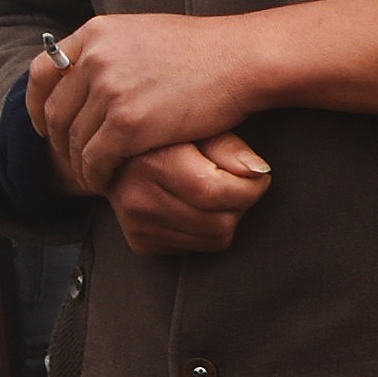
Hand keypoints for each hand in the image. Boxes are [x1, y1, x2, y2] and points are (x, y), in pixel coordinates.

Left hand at [34, 16, 265, 195]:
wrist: (241, 60)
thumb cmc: (205, 50)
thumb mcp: (144, 33)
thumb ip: (111, 50)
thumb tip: (90, 72)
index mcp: (96, 33)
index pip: (43, 72)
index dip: (38, 104)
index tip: (46, 124)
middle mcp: (95, 59)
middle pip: (56, 111)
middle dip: (59, 142)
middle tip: (73, 159)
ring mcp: (109, 91)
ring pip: (74, 141)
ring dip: (79, 164)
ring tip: (92, 175)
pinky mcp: (128, 125)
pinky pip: (95, 160)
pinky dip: (96, 175)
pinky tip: (107, 182)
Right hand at [108, 136, 271, 256]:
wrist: (118, 158)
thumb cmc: (169, 139)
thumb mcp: (199, 128)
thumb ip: (229, 148)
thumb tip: (258, 171)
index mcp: (153, 163)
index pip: (216, 193)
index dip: (251, 188)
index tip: (259, 177)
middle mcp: (139, 198)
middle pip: (221, 222)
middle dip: (240, 204)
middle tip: (236, 185)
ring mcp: (137, 225)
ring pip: (214, 239)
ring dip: (226, 218)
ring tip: (216, 194)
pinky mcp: (141, 244)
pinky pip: (199, 248)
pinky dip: (208, 231)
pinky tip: (197, 208)